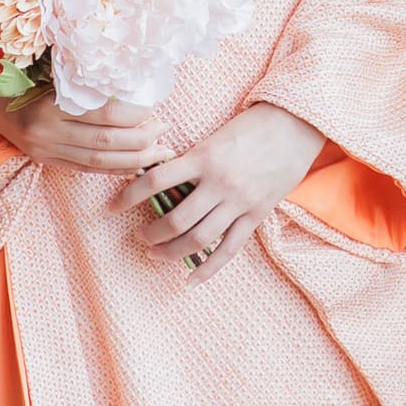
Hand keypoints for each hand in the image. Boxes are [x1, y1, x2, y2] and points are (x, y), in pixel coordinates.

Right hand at [0, 84, 167, 175]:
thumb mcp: (52, 73)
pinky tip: (136, 166)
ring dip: (135, 159)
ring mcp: (46, 150)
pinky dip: (114, 170)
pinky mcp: (46, 162)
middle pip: (105, 143)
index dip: (134, 114)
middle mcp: (47, 131)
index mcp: (50, 104)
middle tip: (166, 129)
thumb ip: (86, 82)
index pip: (104, 114)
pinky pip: (86, 170)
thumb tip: (133, 87)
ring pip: (99, 162)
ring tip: (160, 152)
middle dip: (142, 140)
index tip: (153, 108)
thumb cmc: (25, 76)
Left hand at [127, 103, 325, 276]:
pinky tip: (190, 280)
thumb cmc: (252, 125)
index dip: (129, 195)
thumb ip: (192, 160)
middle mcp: (219, 184)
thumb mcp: (215, 136)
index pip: (156, 180)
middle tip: (140, 236)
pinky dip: (208, 269)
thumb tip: (162, 178)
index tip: (111, 207)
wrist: (295, 127)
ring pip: (199, 239)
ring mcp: (239, 203)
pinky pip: (229, 249)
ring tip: (155, 253)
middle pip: (176, 220)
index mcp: (204, 157)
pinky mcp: (256, 215)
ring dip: (171, 252)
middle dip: (151, 233)